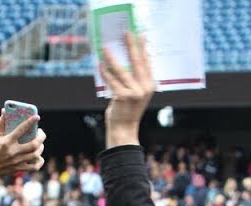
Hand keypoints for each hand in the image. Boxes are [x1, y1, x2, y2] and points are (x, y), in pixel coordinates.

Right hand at [0, 114, 45, 178]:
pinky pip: (34, 167)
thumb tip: (4, 111)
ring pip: (35, 154)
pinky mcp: (19, 168)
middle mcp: (13, 151)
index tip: (36, 117)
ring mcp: (17, 161)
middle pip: (33, 144)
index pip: (21, 129)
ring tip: (40, 143)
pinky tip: (39, 157)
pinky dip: (39, 161)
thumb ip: (1, 125)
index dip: (30, 122)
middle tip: (41, 133)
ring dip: (41, 147)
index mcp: (7, 142)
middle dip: (41, 137)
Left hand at [101, 32, 154, 147]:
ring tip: (105, 47)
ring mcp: (134, 93)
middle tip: (125, 32)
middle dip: (131, 45)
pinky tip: (100, 63)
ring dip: (112, 57)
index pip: (147, 62)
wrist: (124, 128)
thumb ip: (134, 78)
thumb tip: (123, 58)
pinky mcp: (122, 97)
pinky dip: (105, 72)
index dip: (143, 48)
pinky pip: (112, 80)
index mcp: (150, 85)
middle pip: (137, 62)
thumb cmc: (128, 109)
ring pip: (121, 70)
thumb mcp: (136, 93)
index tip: (140, 35)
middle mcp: (144, 88)